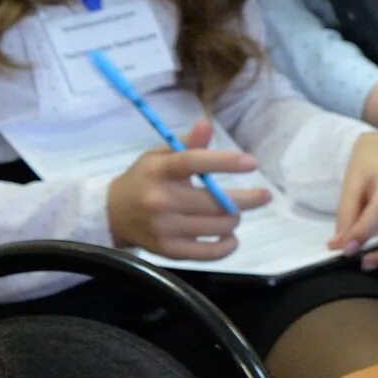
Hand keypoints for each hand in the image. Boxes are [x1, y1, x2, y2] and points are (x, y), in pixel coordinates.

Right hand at [106, 119, 266, 258]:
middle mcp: (161, 200)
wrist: (113, 213)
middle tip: (264, 195)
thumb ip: (187, 144)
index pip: (194, 163)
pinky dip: (228, 245)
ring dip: (234, 218)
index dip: (225, 162)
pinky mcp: (169, 250)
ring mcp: (165, 228)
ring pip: (218, 226)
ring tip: (233, 212)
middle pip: (215, 202)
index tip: (252, 163)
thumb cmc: (145, 179)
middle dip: (247, 199)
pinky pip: (210, 253)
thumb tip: (207, 124)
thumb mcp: (160, 157)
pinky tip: (230, 236)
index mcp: (159, 171)